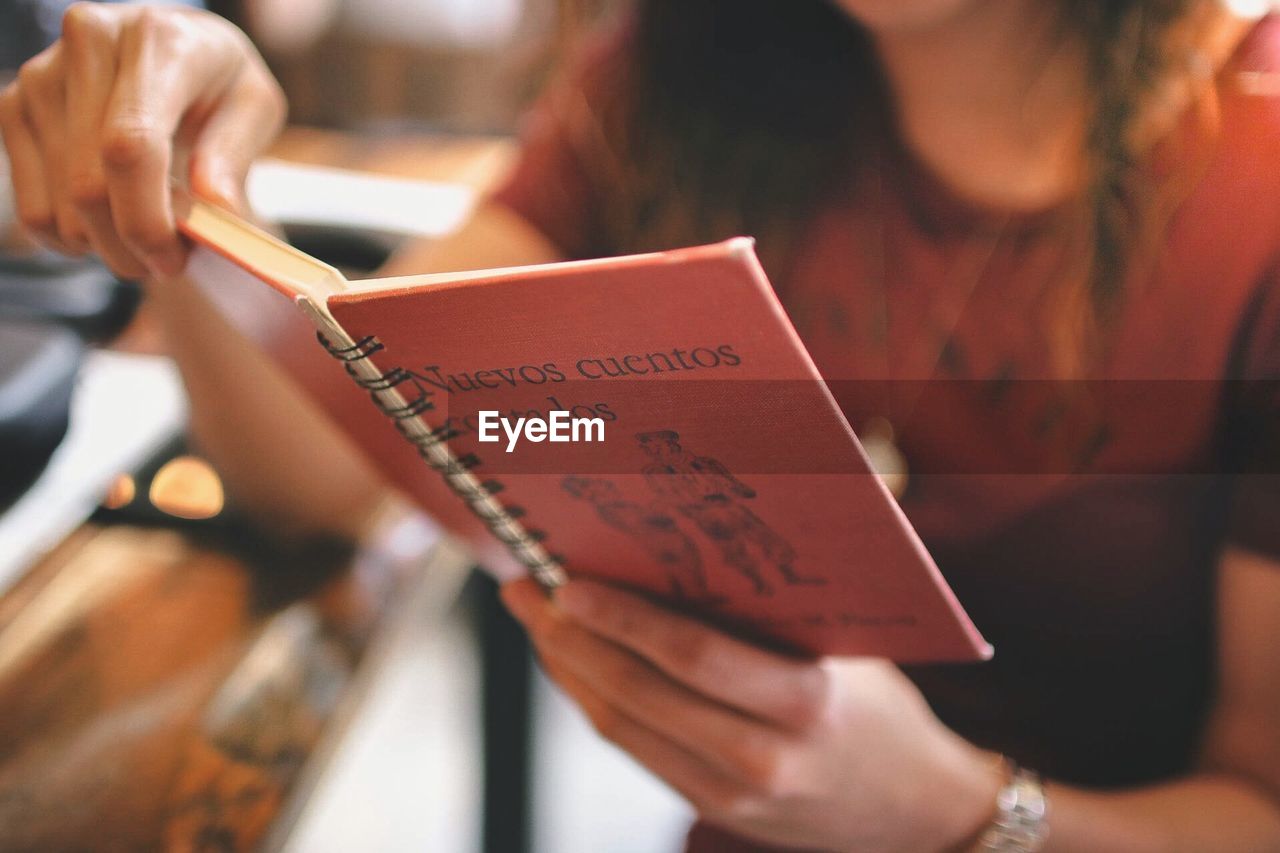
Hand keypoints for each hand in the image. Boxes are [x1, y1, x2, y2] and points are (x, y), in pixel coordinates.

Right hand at [0, 3, 284, 279]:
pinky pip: (33, 209)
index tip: (173, 259)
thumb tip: (215, 209)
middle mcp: (88, 44)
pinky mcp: (13, 106)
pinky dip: (72, 239)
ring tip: (147, 233)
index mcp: (157, 41)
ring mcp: (41, 75)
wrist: (173, 49)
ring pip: (60, 208)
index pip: (131, 146)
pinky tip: (107, 227)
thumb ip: (233, 154)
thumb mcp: (254, 107)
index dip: (148, 220)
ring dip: (106, 247)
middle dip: (131, 247)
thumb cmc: (220, 85)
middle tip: (168, 261)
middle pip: (90, 187)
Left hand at [503, 578, 1004, 852]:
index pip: (693, 655)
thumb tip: (737, 512)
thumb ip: (794, 594)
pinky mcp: (711, 810)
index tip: (567, 582)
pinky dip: (593, 702)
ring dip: (567, 668)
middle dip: (568, 637)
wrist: (915, 812)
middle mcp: (762, 757)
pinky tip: (572, 664)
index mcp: (806, 702)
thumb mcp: (856, 644)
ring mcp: (730, 795)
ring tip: (535, 618)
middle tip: (527, 587)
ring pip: (621, 726)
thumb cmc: (883, 708)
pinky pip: (634, 749)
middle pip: (638, 693)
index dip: (621, 618)